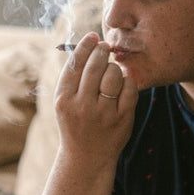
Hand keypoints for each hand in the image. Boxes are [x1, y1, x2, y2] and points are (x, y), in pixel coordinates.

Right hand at [54, 32, 136, 162]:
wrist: (86, 158)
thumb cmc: (75, 123)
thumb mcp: (65, 103)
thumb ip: (73, 78)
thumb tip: (87, 45)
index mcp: (63, 99)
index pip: (75, 64)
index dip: (85, 46)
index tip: (92, 37)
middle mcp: (82, 106)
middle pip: (95, 66)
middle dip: (101, 52)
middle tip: (105, 47)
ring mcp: (104, 114)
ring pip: (114, 74)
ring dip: (114, 68)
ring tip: (111, 72)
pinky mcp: (123, 119)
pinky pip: (130, 88)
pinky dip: (127, 82)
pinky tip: (122, 86)